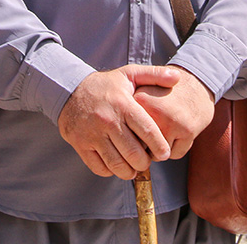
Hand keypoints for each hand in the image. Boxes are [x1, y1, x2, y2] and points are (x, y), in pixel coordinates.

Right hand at [58, 66, 176, 178]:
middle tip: (148, 160)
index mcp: (123, 104)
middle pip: (134, 154)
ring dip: (130, 171)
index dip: (160, 147)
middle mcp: (107, 120)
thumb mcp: (129, 74)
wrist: (68, 90)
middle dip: (145, 162)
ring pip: (117, 165)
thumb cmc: (106, 85)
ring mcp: (92, 134)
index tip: (164, 153)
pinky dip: (111, 171)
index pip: (148, 132)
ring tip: (134, 166)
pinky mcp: (80, 144)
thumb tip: (178, 77)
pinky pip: (100, 168)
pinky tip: (116, 163)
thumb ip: (154, 75)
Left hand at [133, 66, 215, 158]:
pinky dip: (177, 148)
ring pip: (157, 153)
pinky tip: (180, 132)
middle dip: (146, 143)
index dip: (132, 133)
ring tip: (169, 127)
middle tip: (157, 126)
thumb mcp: (142, 94)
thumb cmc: (164, 93)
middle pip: (141, 146)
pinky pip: (174, 154)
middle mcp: (154, 111)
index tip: (140, 124)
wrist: (196, 82)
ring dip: (162, 148)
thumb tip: (124, 148)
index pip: (126, 133)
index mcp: (139, 100)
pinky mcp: (187, 131)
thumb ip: (128, 116)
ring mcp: (171, 122)